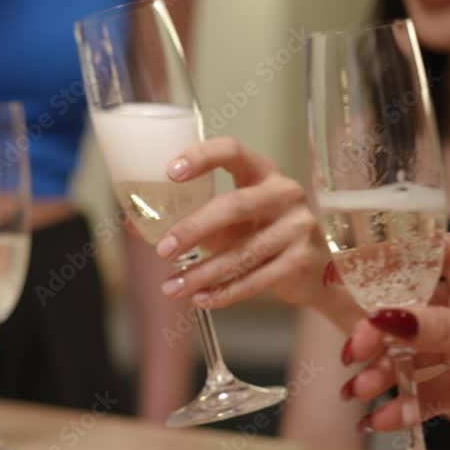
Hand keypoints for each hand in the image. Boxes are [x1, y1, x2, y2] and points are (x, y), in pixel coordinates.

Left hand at [154, 137, 328, 308]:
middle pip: (234, 206)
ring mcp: (298, 226)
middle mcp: (285, 193)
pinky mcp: (301, 260)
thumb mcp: (226, 220)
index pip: (232, 151)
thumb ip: (188, 217)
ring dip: (202, 273)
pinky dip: (225, 292)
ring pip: (243, 252)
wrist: (314, 268)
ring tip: (172, 287)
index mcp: (262, 172)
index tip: (170, 172)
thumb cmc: (259, 232)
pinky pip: (256, 279)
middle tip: (163, 250)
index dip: (202, 157)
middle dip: (193, 229)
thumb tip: (135, 224)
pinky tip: (201, 298)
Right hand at [341, 234, 449, 432]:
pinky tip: (384, 421)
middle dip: (372, 334)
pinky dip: (408, 407)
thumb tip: (384, 317)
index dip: (369, 264)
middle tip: (353, 354)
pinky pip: (433, 388)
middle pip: (401, 308)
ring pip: (412, 351)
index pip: (410, 253)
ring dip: (384, 375)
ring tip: (361, 393)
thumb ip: (445, 325)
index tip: (332, 276)